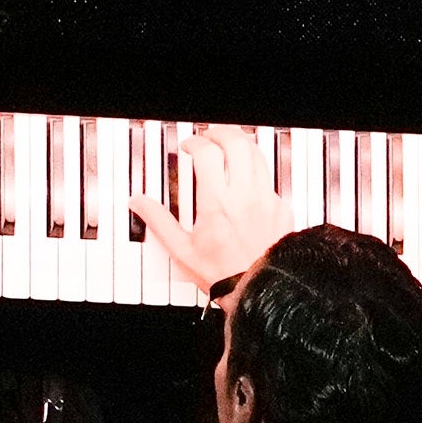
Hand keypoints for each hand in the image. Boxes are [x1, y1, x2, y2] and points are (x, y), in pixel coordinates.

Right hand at [133, 120, 304, 301]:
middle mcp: (245, 195)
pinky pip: (269, 179)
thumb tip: (139, 203)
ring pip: (257, 155)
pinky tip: (245, 181)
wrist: (258, 290)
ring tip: (228, 149)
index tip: (189, 147)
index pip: (207, 153)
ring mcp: (267, 200)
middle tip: (210, 137)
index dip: (195, 143)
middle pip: (237, 143)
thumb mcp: (182, 250)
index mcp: (217, 202)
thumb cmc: (222, 274)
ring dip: (241, 146)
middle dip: (221, 133)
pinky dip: (255, 172)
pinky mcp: (282, 209)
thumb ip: (159, 222)